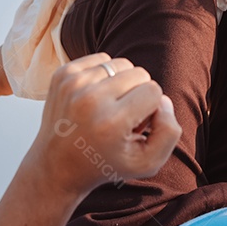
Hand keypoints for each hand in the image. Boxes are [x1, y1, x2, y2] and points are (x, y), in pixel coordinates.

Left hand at [29, 53, 181, 197]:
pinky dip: (104, 75)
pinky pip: (101, 59)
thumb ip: (169, 132)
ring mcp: (73, 84)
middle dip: (138, 94)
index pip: (154, 91)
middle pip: (139, 73)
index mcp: (111, 123)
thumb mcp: (147, 163)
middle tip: (122, 118)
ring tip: (109, 108)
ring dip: (121, 83)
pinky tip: (95, 97)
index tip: (134, 127)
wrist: (57, 166)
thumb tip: (163, 99)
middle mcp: (90, 100)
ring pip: (121, 64)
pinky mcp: (63, 74)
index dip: (151, 109)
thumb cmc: (105, 163)